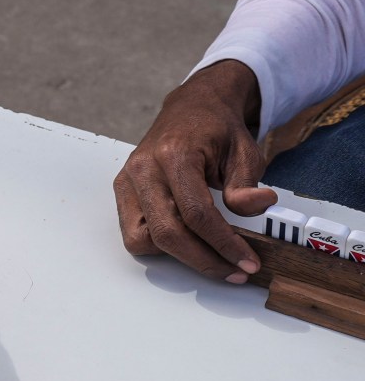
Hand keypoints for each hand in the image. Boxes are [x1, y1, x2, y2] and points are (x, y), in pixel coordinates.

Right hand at [114, 59, 274, 282]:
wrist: (191, 109)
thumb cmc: (217, 129)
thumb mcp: (245, 151)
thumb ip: (246, 184)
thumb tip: (257, 206)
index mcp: (174, 155)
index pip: (196, 213)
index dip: (224, 244)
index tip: (247, 262)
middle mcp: (143, 169)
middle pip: (166, 233)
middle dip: (204, 260)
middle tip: (234, 271)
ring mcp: (127, 182)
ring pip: (143, 239)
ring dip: (178, 255)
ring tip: (210, 255)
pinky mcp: (123, 193)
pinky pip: (134, 234)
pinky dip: (160, 246)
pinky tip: (186, 241)